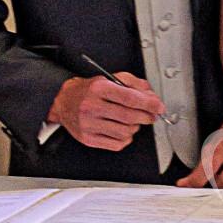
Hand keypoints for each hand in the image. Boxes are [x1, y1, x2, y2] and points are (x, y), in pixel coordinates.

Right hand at [47, 73, 165, 151]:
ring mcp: (88, 124)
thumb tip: (150, 95)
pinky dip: (125, 139)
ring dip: (135, 128)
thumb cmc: (88, 91)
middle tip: (151, 115)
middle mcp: (92, 106)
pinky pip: (116, 144)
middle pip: (129, 116)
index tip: (159, 107)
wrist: (63, 102)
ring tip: (132, 121)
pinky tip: (123, 131)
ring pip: (124, 132)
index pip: (130, 98)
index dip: (149, 104)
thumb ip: (132, 83)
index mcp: (99, 89)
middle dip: (146, 117)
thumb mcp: (109, 79)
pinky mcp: (88, 138)